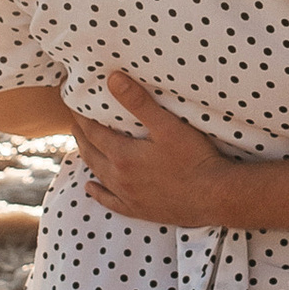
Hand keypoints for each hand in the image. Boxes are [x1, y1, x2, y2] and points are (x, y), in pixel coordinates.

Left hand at [71, 70, 244, 229]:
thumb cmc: (195, 159)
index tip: (74, 106)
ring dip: (87, 158)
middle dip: (81, 136)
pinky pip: (110, 202)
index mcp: (123, 155)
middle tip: (75, 121)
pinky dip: (97, 193)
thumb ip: (138, 102)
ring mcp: (128, 196)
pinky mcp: (139, 210)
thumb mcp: (167, 125)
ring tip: (81, 146)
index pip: (93, 132)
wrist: (214, 197)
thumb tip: (112, 79)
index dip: (81, 117)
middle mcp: (119, 178)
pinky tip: (91, 188)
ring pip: (98, 175)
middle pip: (91, 153)